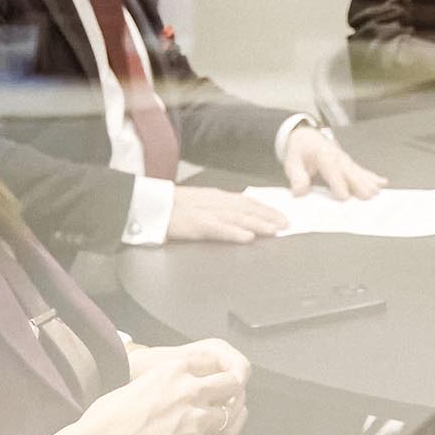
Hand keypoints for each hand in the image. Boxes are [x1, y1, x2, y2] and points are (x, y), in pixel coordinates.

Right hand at [44, 338, 251, 434]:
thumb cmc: (106, 420)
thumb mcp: (138, 382)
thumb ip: (166, 383)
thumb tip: (175, 392)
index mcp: (174, 370)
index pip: (215, 364)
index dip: (220, 375)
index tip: (220, 382)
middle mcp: (190, 390)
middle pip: (231, 385)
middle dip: (232, 392)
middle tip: (230, 399)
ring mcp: (195, 419)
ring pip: (227, 416)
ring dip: (225, 419)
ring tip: (223, 420)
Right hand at [167, 186, 287, 242]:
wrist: (149, 205)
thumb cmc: (172, 206)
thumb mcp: (200, 201)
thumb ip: (219, 206)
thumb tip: (240, 213)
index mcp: (216, 196)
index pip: (247, 201)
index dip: (266, 208)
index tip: (281, 215)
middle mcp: (214, 202)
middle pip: (246, 209)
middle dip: (268, 216)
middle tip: (286, 224)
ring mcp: (205, 212)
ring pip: (237, 218)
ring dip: (258, 224)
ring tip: (274, 230)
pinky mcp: (195, 224)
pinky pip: (218, 229)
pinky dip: (234, 233)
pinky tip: (247, 238)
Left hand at [282, 127, 388, 200]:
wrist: (306, 136)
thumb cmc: (300, 150)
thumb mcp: (291, 162)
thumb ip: (296, 177)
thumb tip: (300, 192)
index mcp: (322, 155)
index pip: (332, 170)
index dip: (338, 183)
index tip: (344, 196)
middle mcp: (337, 156)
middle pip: (350, 171)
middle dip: (359, 183)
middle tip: (368, 195)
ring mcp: (345, 159)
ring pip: (358, 171)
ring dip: (368, 181)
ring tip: (377, 191)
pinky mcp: (348, 163)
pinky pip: (362, 170)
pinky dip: (372, 176)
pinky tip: (382, 182)